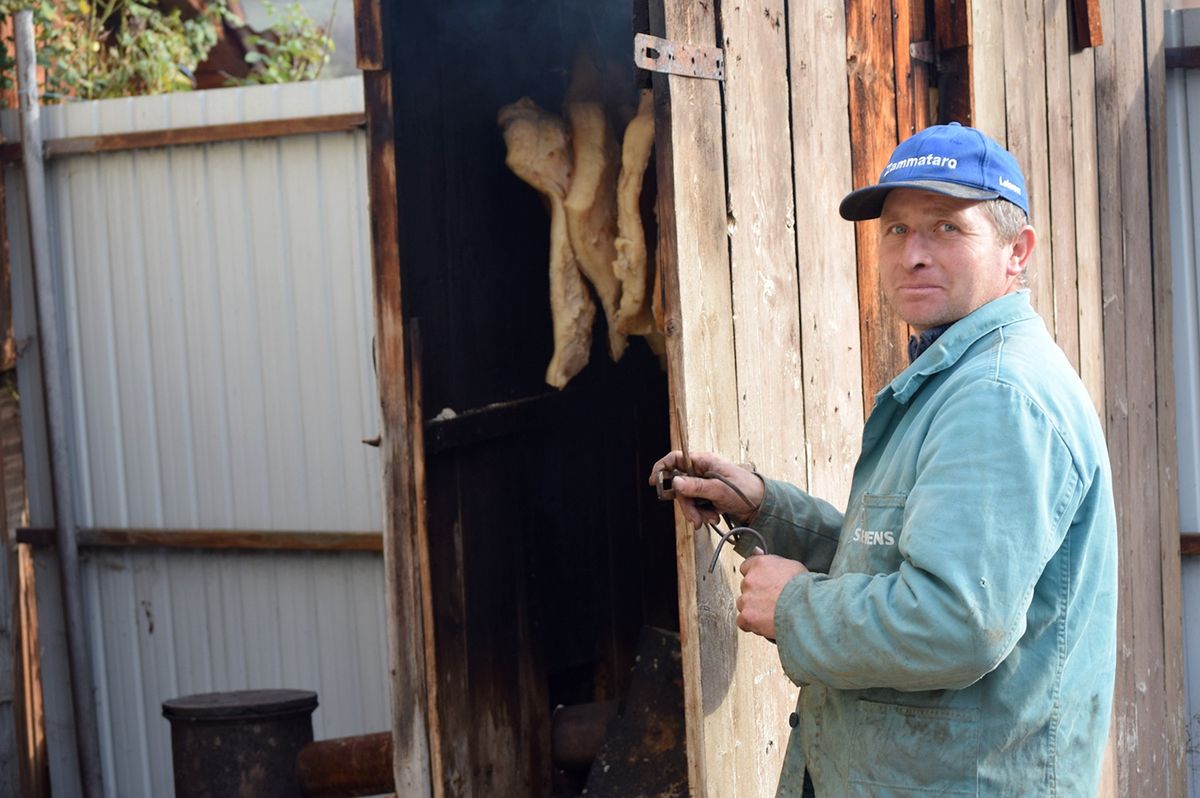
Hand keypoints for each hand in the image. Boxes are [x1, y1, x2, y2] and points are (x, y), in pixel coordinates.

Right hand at [647, 450, 764, 527]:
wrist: (763, 506)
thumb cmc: (747, 490)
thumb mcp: (720, 489)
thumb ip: (697, 486)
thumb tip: (675, 482)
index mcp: (704, 461)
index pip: (676, 459)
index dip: (662, 468)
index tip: (655, 482)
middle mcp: (702, 471)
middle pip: (679, 484)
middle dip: (686, 504)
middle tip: (694, 518)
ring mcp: (705, 484)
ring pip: (687, 498)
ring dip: (695, 512)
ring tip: (709, 519)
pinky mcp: (708, 497)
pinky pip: (696, 506)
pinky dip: (702, 514)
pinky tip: (713, 517)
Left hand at [736, 555, 806, 638]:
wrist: (804, 608)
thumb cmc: (804, 589)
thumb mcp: (793, 567)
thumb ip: (777, 566)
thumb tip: (774, 566)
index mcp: (760, 564)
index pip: (746, 567)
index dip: (756, 576)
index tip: (760, 581)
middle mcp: (750, 580)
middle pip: (746, 587)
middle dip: (756, 593)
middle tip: (770, 600)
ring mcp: (747, 599)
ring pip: (743, 604)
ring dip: (753, 608)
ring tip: (770, 613)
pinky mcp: (747, 616)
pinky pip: (742, 621)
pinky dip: (751, 624)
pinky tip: (763, 624)